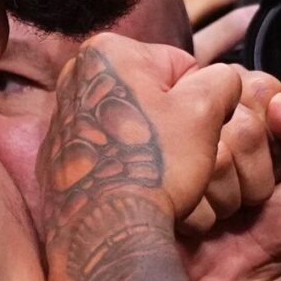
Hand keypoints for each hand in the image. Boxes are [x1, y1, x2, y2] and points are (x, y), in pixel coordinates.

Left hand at [39, 34, 245, 236]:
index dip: (200, 103)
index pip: (180, 67)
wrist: (105, 228)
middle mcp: (76, 77)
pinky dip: (123, 162)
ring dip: (150, 145)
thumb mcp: (205, 110)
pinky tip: (132, 183)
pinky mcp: (56, 153)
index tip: (195, 132)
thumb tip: (223, 81)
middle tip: (178, 155)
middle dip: (171, 123)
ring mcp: (61, 116)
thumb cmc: (153, 165)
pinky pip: (107, 150)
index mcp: (108, 52)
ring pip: (132, 124)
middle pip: (152, 95)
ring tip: (156, 173)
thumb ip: (222, 80)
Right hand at [182, 72, 280, 280]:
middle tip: (253, 194)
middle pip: (239, 123)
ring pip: (214, 155)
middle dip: (258, 171)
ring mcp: (171, 149)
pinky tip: (206, 221)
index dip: (276, 134)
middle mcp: (199, 117)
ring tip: (230, 209)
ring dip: (233, 196)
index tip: (276, 162)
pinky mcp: (152, 183)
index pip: (260, 87)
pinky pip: (187, 186)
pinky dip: (207, 213)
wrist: (252, 278)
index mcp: (238, 102)